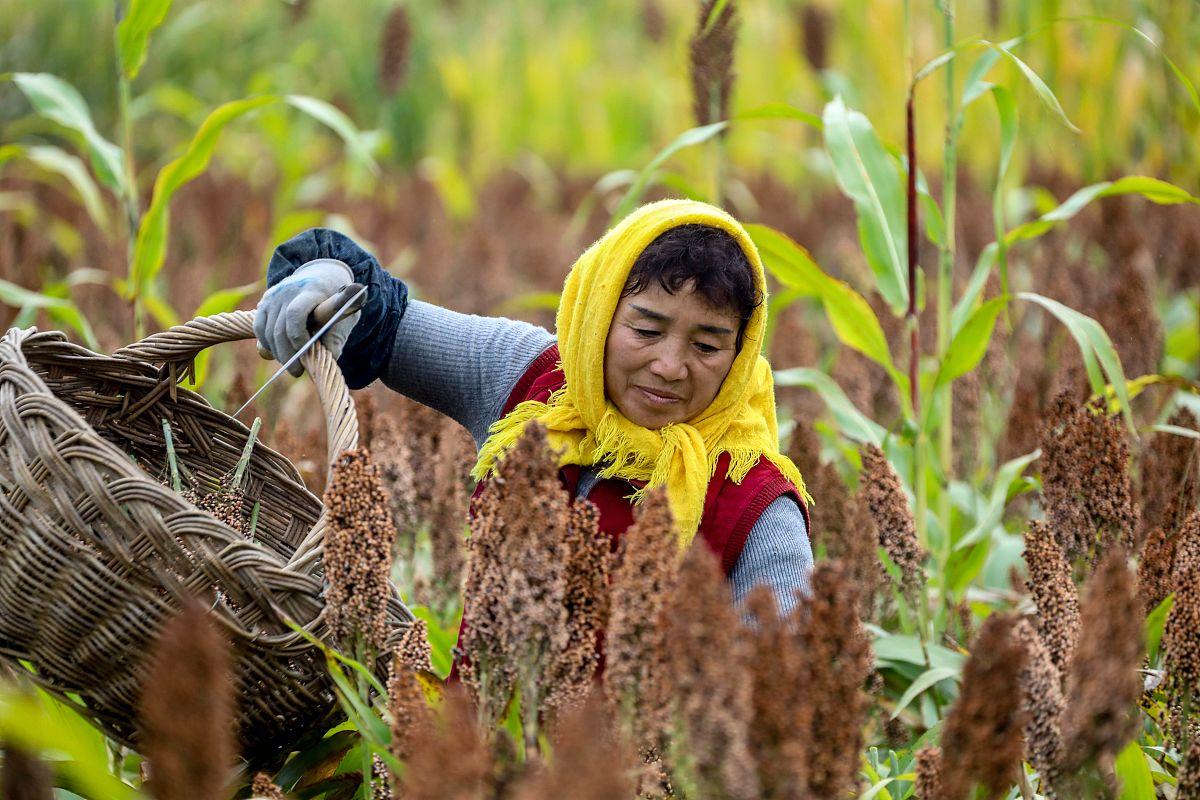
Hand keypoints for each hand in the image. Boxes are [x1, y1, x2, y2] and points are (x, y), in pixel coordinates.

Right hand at [253, 258, 360, 376]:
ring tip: (291, 365)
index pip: (295, 314)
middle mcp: (288, 290)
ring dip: (278, 353)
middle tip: (298, 372)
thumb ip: (337, 337)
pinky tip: (278, 354)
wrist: (323, 276)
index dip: (298, 337)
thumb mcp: (346, 315)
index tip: (308, 353)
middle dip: (289, 354)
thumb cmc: (337, 300)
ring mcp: (274, 295)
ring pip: (268, 331)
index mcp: (312, 290)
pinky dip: (267, 344)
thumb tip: (323, 362)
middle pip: (280, 328)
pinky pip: (259, 328)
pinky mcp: (265, 301)